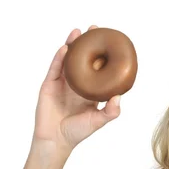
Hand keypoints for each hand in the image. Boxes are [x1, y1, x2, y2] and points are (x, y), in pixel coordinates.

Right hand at [32, 25, 121, 151]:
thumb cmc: (78, 131)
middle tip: (95, 28)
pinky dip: (59, 58)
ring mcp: (62, 83)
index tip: (110, 41)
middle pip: (82, 58)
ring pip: (67, 60)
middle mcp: (76, 83)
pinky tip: (65, 48)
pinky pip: (55, 68)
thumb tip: (119, 96)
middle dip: (88, 43)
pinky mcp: (49, 85)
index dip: (103, 55)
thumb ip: (111, 111)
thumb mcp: (99, 121)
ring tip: (78, 32)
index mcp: (90, 90)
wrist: (56, 140)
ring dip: (72, 44)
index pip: (98, 68)